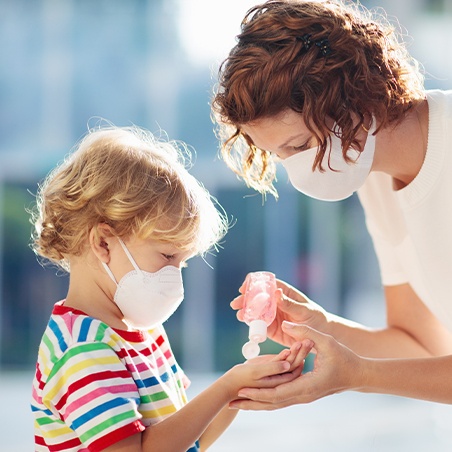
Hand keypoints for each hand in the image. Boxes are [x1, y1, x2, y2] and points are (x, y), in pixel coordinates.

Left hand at [229, 322, 363, 409]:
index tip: (242, 391)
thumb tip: (285, 322)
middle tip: (231, 403)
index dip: (259, 392)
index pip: (279, 393)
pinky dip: (267, 400)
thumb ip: (305, 332)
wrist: (358, 375)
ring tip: (237, 404)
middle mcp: (304, 395)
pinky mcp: (303, 393)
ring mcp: (303, 396)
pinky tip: (256, 398)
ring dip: (257, 404)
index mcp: (308, 386)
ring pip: (276, 404)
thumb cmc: (345, 358)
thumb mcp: (326, 341)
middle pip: (273, 404)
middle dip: (251, 404)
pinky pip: (282, 399)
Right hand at [231, 277, 329, 346]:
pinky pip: (259, 325)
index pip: (267, 284)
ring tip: (239, 315)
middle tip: (236, 303)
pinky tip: (245, 323)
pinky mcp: (272, 329)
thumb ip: (290, 304)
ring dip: (246, 312)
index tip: (244, 287)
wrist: (320, 338)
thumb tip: (276, 293)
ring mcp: (273, 316)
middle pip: (257, 298)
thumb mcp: (305, 311)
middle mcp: (276, 303)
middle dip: (245, 299)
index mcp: (285, 293)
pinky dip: (251, 324)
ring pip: (256, 311)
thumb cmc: (316, 319)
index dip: (254, 284)